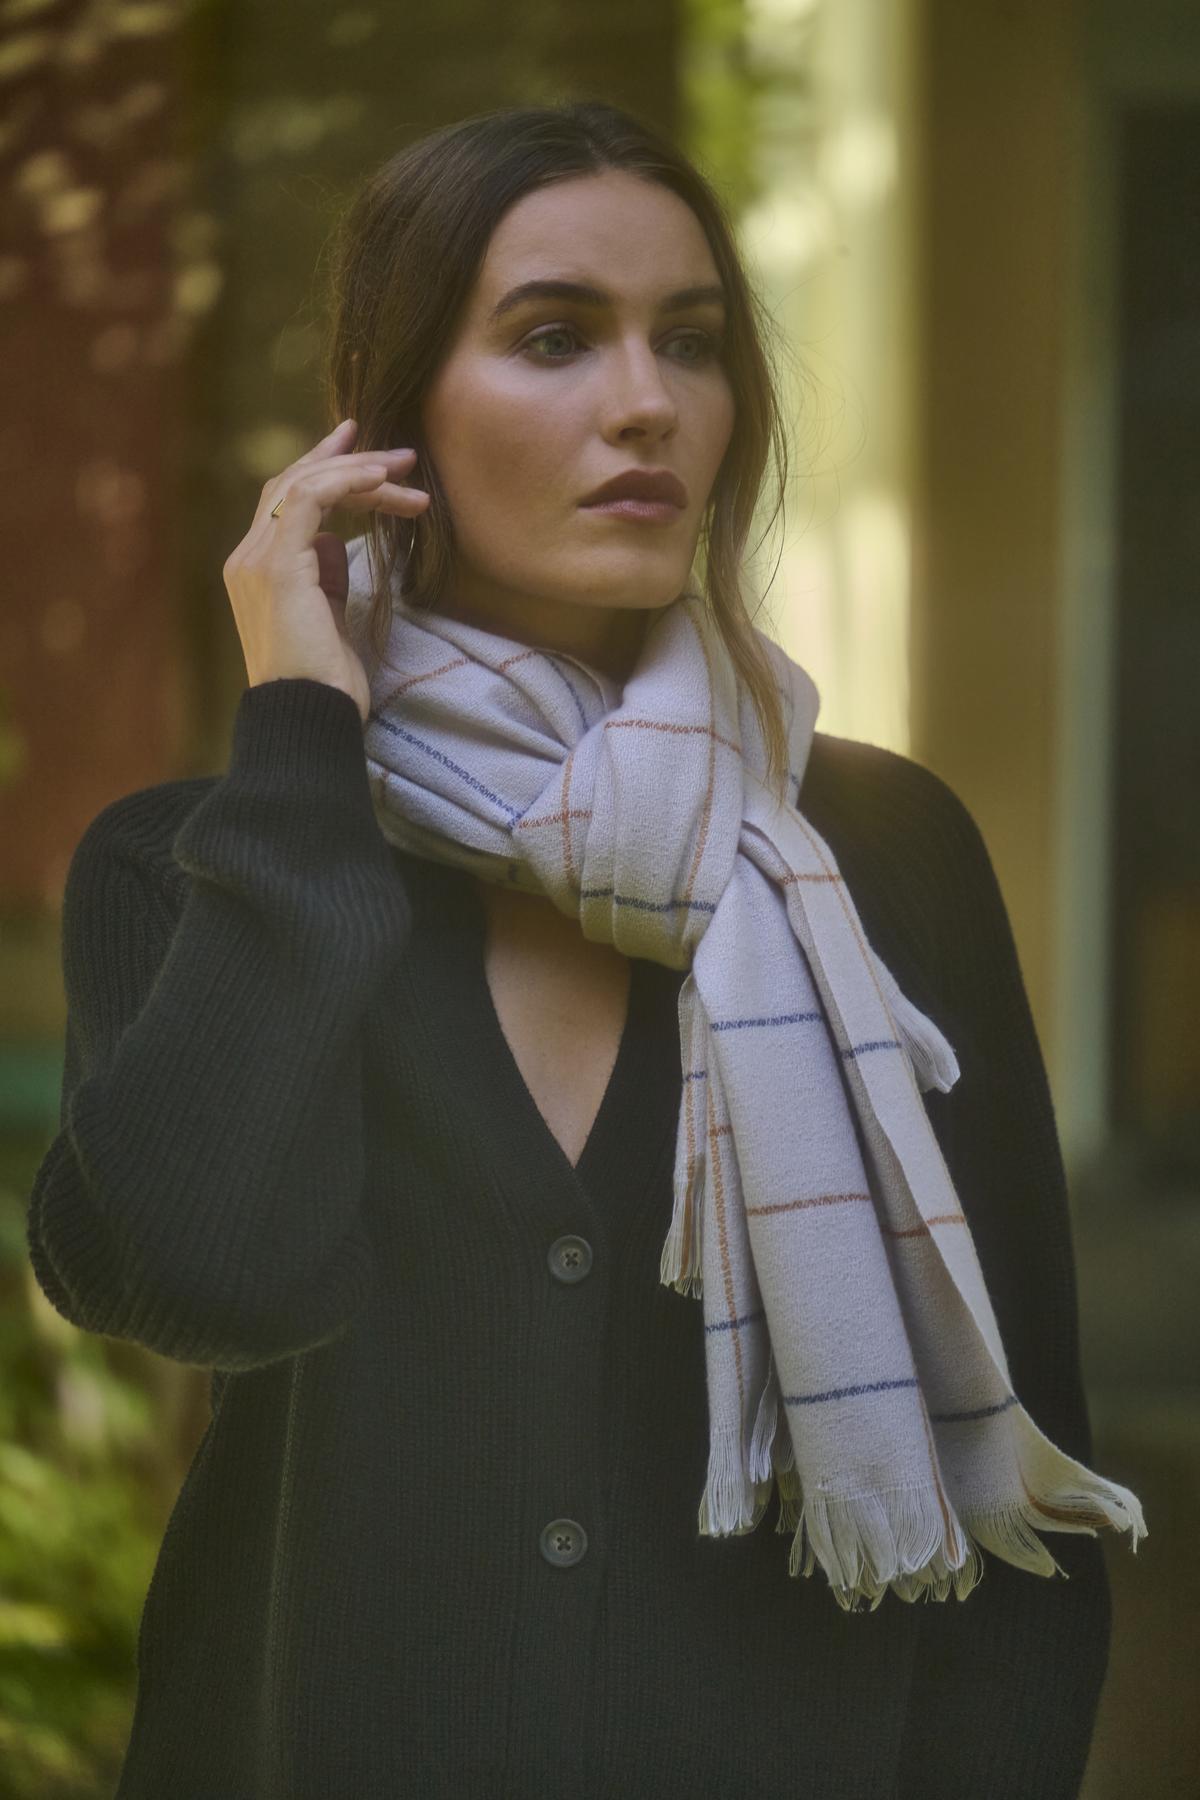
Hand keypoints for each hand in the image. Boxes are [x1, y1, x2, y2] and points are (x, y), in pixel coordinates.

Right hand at [222, 418, 430, 723]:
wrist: (309, 717)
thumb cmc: (324, 682)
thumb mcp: (327, 619)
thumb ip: (325, 577)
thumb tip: (338, 543)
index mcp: (256, 570)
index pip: (286, 501)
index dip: (326, 469)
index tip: (369, 456)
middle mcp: (247, 558)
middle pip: (294, 483)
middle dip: (349, 461)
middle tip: (401, 455)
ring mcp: (257, 559)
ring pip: (303, 484)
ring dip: (359, 471)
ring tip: (406, 469)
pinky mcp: (277, 566)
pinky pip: (311, 499)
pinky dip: (347, 482)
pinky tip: (381, 480)